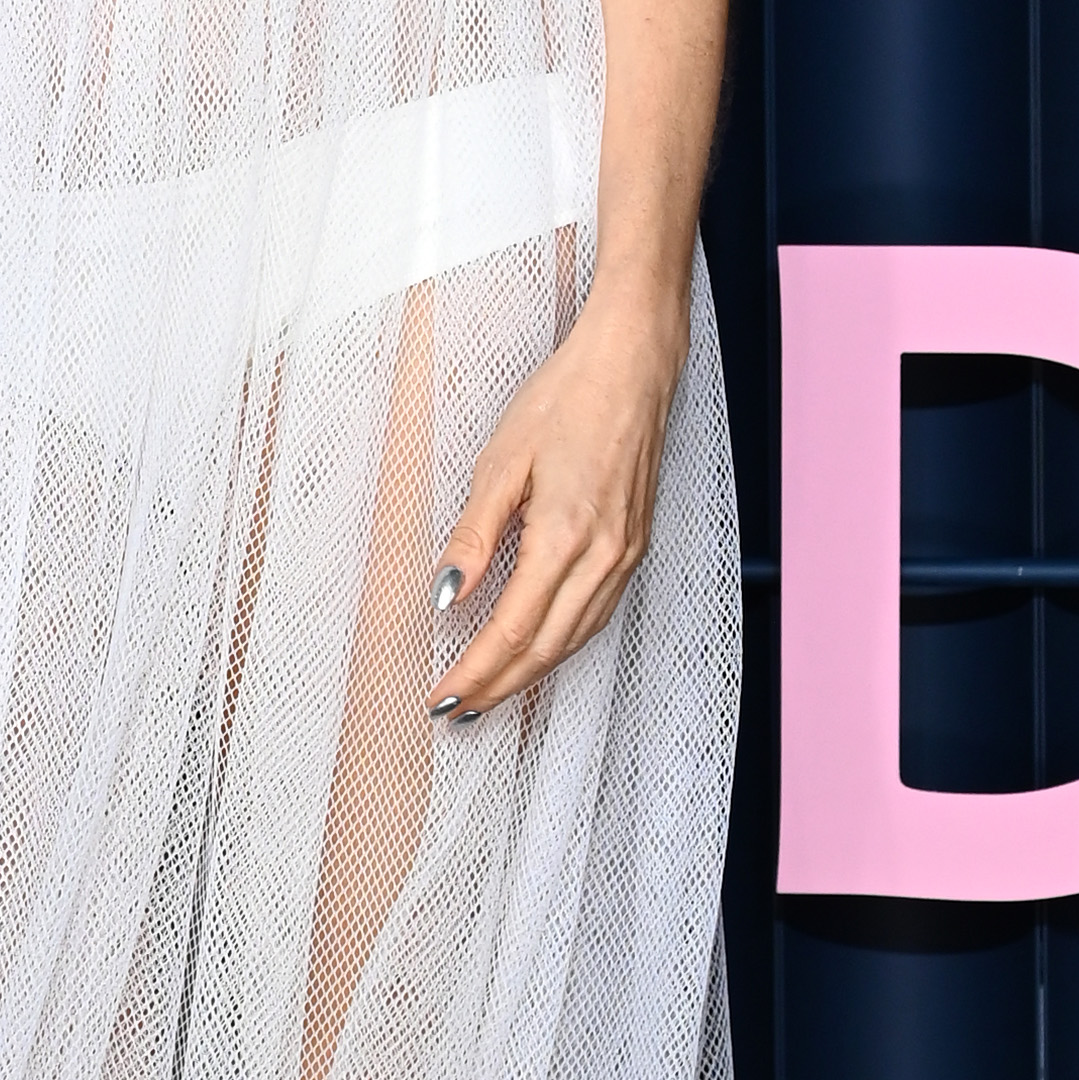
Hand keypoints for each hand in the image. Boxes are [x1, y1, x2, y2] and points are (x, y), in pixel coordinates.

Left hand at [431, 276, 684, 716]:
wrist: (632, 367)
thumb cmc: (564, 400)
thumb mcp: (502, 462)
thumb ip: (474, 535)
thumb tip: (446, 596)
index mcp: (565, 536)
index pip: (513, 629)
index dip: (475, 671)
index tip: (442, 698)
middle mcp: (603, 557)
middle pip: (546, 648)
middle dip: (499, 686)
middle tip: (456, 712)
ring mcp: (626, 555)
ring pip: (575, 638)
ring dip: (531, 673)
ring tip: (489, 693)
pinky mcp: (636, 547)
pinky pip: (596, 614)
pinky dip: (563, 643)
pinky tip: (539, 650)